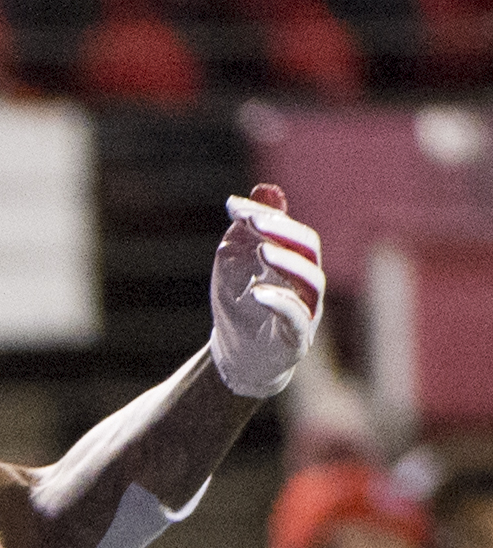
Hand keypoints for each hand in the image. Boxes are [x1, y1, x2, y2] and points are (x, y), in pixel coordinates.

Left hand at [211, 184, 322, 401]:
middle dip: (284, 232)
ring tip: (262, 251)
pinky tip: (258, 294)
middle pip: (309, 249)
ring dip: (287, 263)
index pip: (292, 231)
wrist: (237, 356)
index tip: (235, 207)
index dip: (267, 216)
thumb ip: (248, 229)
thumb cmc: (241, 304)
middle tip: (256, 222)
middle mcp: (308, 282)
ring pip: (311, 281)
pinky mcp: (298, 339)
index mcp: (296, 260)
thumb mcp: (237, 263)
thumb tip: (260, 191)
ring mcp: (308, 310)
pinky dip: (280, 303)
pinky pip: (298, 318)